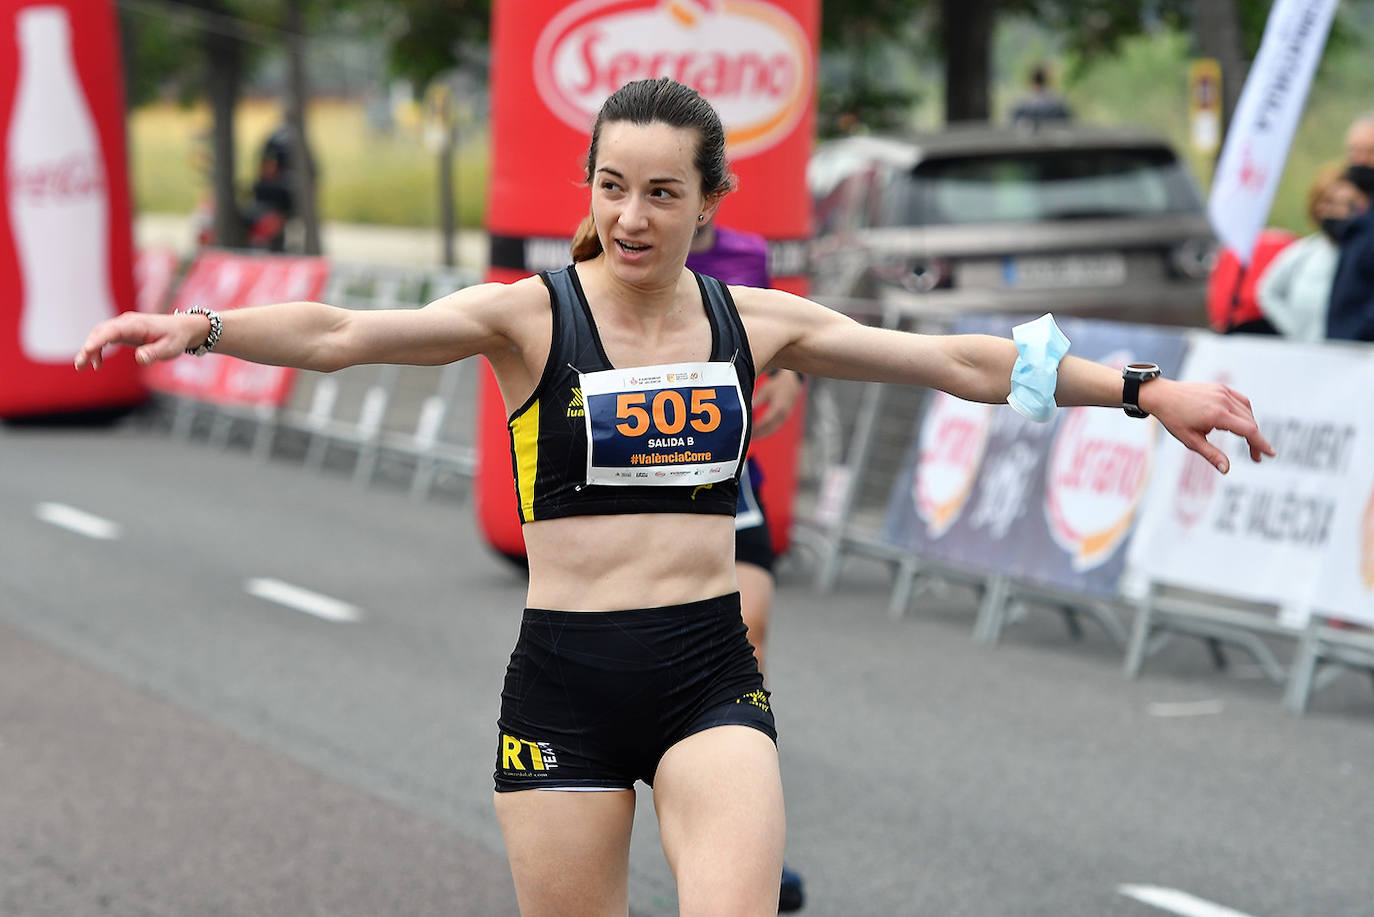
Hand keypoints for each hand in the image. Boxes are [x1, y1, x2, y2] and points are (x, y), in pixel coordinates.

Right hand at [74, 311, 207, 370]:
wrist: (182, 328)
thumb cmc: (176, 338)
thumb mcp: (170, 349)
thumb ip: (154, 353)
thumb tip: (140, 358)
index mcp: (137, 325)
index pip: (112, 330)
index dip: (98, 339)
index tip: (87, 349)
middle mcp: (127, 322)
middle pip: (100, 331)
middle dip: (88, 347)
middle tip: (80, 364)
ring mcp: (124, 325)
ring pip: (100, 334)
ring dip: (89, 349)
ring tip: (82, 367)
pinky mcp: (124, 331)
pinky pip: (105, 338)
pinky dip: (98, 349)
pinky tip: (97, 364)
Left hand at [752, 370, 803, 438]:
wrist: (792, 383)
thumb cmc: (778, 385)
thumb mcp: (765, 390)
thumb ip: (757, 401)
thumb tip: (747, 410)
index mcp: (779, 407)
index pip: (766, 421)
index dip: (757, 427)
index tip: (748, 430)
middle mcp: (783, 415)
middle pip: (769, 429)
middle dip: (758, 434)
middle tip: (746, 437)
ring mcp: (785, 418)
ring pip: (772, 431)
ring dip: (761, 435)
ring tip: (750, 437)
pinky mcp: (784, 419)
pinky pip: (774, 429)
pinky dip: (766, 432)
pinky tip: (757, 433)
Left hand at [1141, 378, 1274, 472]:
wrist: (1162, 395)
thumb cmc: (1174, 419)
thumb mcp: (1190, 440)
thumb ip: (1211, 455)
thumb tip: (1226, 469)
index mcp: (1217, 415)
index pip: (1248, 431)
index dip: (1261, 443)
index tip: (1270, 454)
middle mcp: (1223, 401)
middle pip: (1250, 422)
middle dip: (1255, 440)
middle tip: (1255, 456)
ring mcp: (1223, 392)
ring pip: (1247, 411)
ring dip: (1250, 427)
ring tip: (1246, 441)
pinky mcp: (1220, 388)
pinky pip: (1241, 401)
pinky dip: (1245, 412)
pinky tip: (1241, 422)